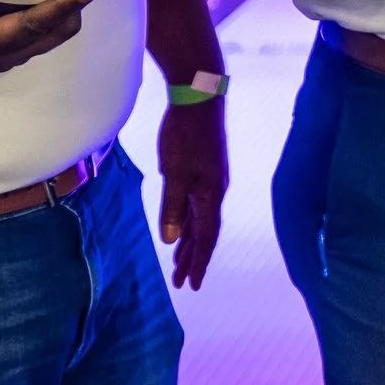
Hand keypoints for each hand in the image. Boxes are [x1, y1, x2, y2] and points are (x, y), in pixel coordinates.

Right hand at [0, 0, 95, 72]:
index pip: (31, 25)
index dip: (61, 6)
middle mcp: (2, 53)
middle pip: (57, 31)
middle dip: (74, 7)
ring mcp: (11, 50)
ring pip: (57, 30)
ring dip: (69, 8)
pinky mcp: (14, 41)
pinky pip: (48, 25)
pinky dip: (57, 7)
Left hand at [157, 97, 228, 289]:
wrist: (200, 100)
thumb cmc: (186, 137)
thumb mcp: (175, 175)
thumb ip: (172, 208)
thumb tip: (171, 240)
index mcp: (209, 197)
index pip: (205, 239)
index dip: (198, 263)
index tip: (191, 285)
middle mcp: (213, 193)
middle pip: (204, 233)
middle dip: (192, 258)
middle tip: (181, 281)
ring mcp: (209, 181)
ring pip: (199, 220)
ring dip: (189, 242)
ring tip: (178, 261)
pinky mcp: (203, 170)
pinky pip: (195, 205)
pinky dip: (187, 221)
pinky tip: (179, 226)